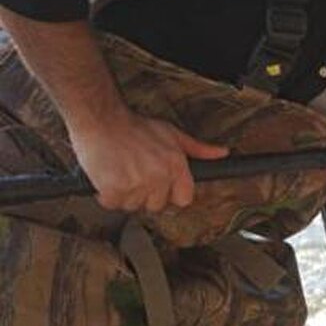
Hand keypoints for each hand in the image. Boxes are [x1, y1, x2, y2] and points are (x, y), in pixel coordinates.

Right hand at [69, 108, 226, 211]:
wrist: (102, 119)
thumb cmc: (135, 127)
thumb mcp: (173, 134)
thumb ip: (198, 149)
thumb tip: (221, 153)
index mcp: (176, 166)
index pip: (184, 199)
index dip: (171, 194)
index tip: (160, 186)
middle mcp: (159, 176)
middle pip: (157, 206)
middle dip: (145, 194)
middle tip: (134, 174)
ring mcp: (137, 184)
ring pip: (134, 206)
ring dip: (125, 194)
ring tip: (121, 172)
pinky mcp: (115, 189)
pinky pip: (113, 204)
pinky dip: (107, 195)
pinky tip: (108, 177)